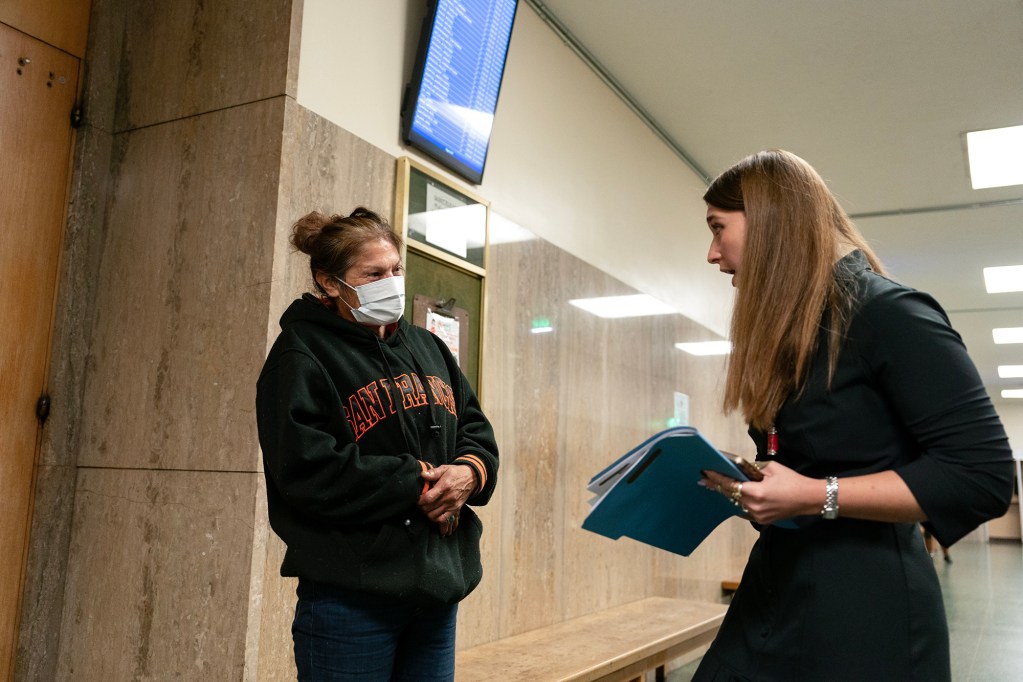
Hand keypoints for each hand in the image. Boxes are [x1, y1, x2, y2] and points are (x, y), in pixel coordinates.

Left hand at [418, 464, 475, 535]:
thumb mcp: (444, 468)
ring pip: (434, 515)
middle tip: (420, 503)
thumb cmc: (456, 473)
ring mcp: (452, 505)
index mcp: (445, 486)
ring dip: (427, 513)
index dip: (419, 500)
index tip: (416, 498)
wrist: (471, 478)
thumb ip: (433, 473)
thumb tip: (423, 475)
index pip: (428, 498)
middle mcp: (449, 497)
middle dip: (421, 507)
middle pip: (429, 508)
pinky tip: (433, 512)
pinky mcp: (455, 509)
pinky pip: (442, 519)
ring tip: (425, 507)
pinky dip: (435, 518)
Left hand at [700, 461, 820, 524]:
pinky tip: (735, 494)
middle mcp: (754, 506)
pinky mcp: (762, 520)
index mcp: (756, 493)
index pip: (731, 485)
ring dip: (729, 494)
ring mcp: (758, 516)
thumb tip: (741, 468)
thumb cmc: (792, 481)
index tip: (706, 473)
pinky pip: (745, 509)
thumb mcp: (772, 468)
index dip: (717, 479)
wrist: (809, 499)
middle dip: (718, 486)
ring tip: (716, 485)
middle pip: (731, 495)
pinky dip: (740, 501)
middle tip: (704, 479)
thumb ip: (753, 469)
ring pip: (737, 503)